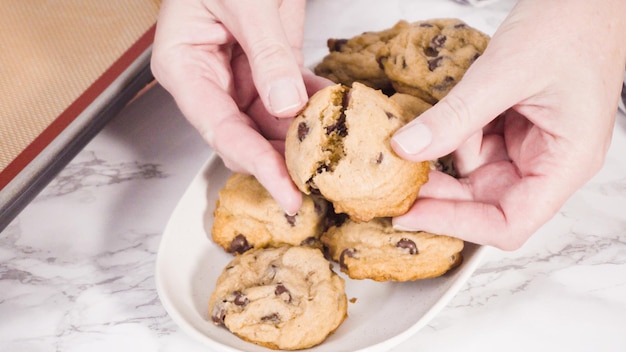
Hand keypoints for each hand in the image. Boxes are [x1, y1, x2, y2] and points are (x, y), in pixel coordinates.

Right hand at [151, 0, 327, 214]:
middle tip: (315, 188)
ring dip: (303, 135)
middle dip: (281, 160)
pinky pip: (293, 93)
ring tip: (333, 155)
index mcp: (184, 67)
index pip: (220, 129)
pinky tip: (338, 113)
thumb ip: (266, 54)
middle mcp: (209, 78)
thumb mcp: (244, 2)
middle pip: (245, 134)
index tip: (285, 191)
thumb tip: (286, 105)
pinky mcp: (269, 64)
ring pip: (272, 120)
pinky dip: (316, 102)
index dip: (254, 163)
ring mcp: (240, 74)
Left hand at [391, 0, 625, 249]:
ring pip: (473, 175)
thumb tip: (407, 149)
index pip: (509, 222)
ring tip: (415, 136)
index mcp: (564, 163)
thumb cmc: (570, 28)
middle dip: (439, 194)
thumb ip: (455, 116)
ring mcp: (528, 148)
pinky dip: (451, 134)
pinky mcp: (511, 131)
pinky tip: (441, 116)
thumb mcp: (505, 73)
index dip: (457, 224)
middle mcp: (547, 164)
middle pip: (485, 203)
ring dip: (441, 158)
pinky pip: (472, 146)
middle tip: (394, 183)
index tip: (411, 214)